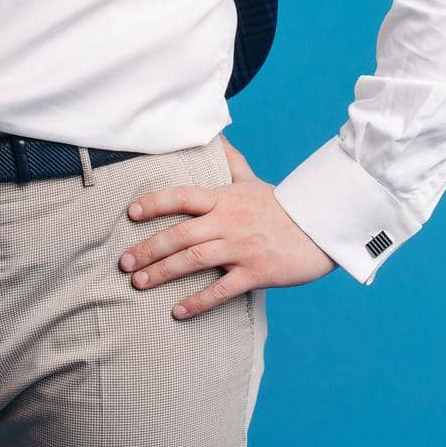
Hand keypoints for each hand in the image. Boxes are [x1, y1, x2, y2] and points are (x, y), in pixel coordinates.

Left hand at [118, 134, 337, 319]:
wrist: (321, 226)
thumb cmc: (282, 206)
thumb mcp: (252, 180)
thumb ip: (230, 162)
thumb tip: (216, 135)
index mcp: (224, 199)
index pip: (181, 197)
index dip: (154, 203)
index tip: (130, 213)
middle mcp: (228, 222)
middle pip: (179, 234)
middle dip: (147, 249)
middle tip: (123, 263)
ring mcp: (241, 248)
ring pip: (193, 260)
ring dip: (163, 273)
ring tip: (138, 284)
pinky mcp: (257, 272)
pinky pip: (221, 290)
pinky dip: (197, 301)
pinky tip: (177, 312)